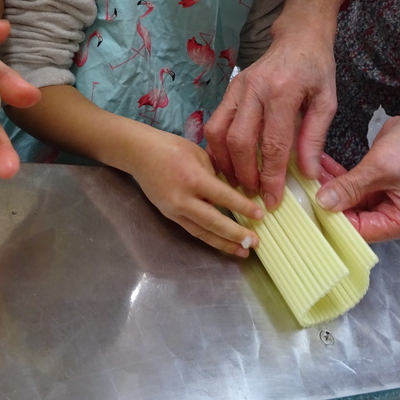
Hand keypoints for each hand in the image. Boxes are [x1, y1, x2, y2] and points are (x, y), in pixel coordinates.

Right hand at [129, 128, 263, 256]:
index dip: (242, 208)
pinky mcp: (169, 216)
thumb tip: (231, 190)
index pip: (223, 197)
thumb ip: (214, 174)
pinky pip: (192, 230)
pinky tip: (222, 243)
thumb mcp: (198, 154)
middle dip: (235, 235)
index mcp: (193, 178)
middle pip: (213, 222)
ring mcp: (174, 210)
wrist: (139, 154)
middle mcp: (184, 199)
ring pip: (202, 232)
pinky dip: (209, 238)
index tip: (260, 216)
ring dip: (223, 244)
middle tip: (255, 243)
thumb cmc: (172, 148)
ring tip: (242, 251)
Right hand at [205, 0, 348, 211]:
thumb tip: (307, 174)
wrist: (297, 37)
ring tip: (237, 182)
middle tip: (253, 195)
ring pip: (218, 132)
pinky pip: (215, 122)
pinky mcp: (229, 89)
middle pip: (239, 141)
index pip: (273, 143)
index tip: (273, 200)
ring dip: (225, 162)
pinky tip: (229, 163)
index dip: (271, 176)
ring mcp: (237, 88)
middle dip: (244, 173)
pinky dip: (218, 147)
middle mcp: (254, 89)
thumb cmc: (315, 69)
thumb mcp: (326, 101)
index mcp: (282, 92)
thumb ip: (314, 138)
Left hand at [314, 80, 399, 241]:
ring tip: (308, 176)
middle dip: (331, 202)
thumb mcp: (380, 167)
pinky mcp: (380, 186)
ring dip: (331, 188)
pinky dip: (339, 178)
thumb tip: (322, 203)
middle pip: (357, 218)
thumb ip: (351, 187)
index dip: (337, 221)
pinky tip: (319, 168)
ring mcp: (389, 202)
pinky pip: (355, 188)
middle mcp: (399, 218)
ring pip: (352, 202)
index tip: (310, 209)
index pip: (365, 230)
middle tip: (303, 190)